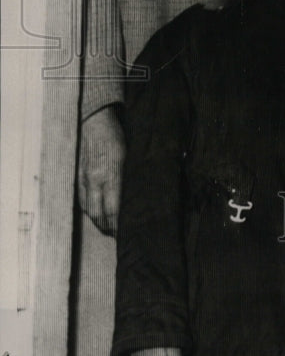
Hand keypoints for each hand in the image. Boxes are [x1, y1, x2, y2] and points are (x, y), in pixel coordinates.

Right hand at [77, 106, 124, 235]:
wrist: (95, 121)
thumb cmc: (116, 137)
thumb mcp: (129, 157)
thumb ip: (128, 179)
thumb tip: (134, 199)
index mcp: (111, 175)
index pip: (114, 209)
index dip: (118, 224)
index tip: (125, 232)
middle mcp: (95, 180)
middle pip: (99, 214)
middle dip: (108, 227)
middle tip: (117, 234)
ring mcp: (84, 179)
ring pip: (89, 209)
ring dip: (98, 221)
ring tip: (107, 227)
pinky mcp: (78, 176)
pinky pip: (81, 200)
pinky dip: (88, 210)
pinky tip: (95, 213)